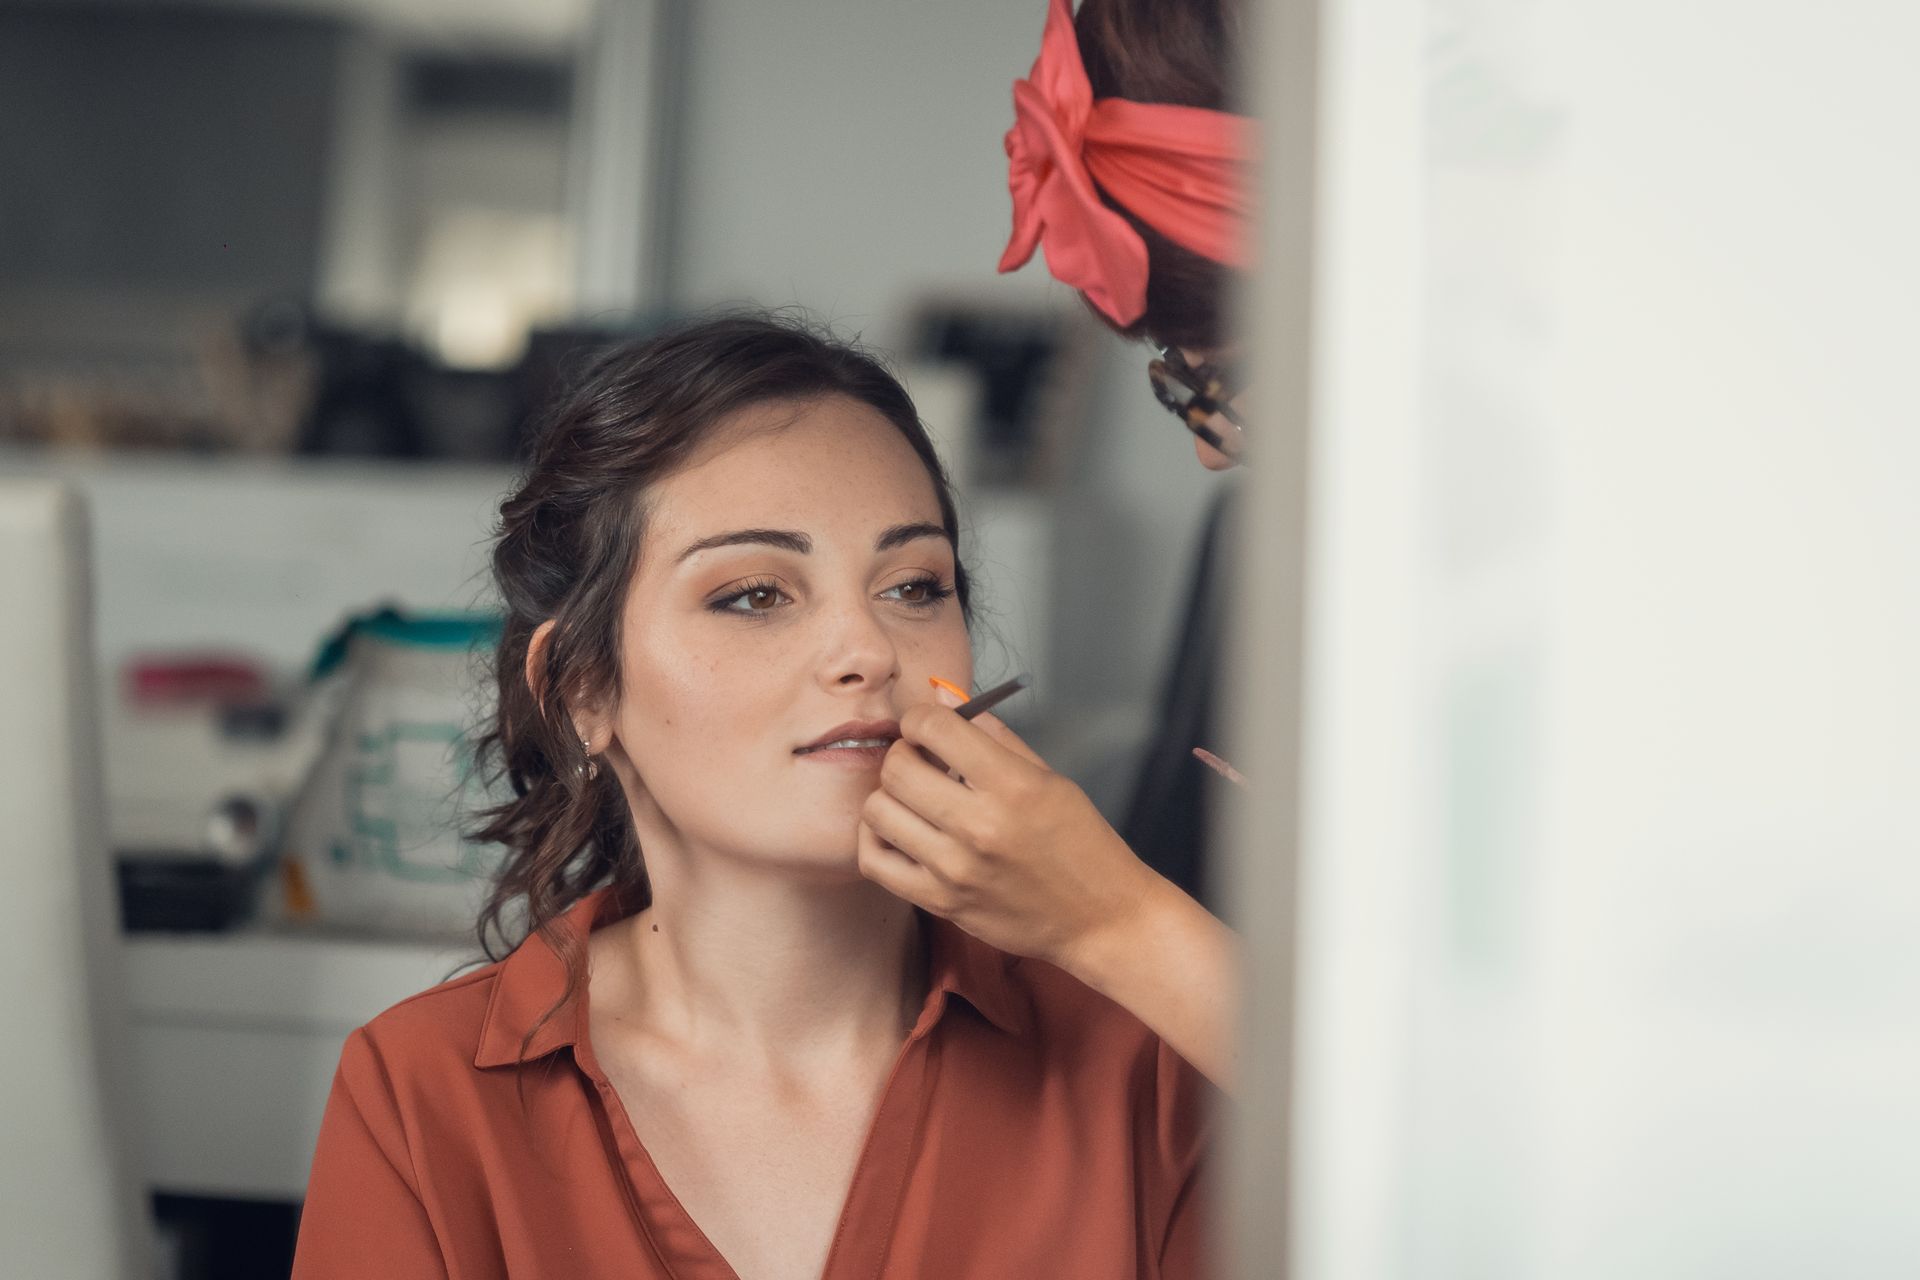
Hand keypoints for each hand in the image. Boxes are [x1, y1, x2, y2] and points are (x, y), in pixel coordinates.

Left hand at [856, 690, 1161, 973]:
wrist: (1100, 918)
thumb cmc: (1080, 844)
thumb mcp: (1049, 778)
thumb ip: (992, 735)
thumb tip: (941, 694)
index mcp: (1014, 786)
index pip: (935, 728)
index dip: (921, 717)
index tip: (927, 725)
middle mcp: (981, 827)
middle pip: (897, 767)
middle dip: (904, 752)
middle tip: (922, 759)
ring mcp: (956, 870)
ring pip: (878, 810)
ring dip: (889, 794)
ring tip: (915, 797)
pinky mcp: (940, 903)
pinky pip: (874, 860)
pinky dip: (876, 837)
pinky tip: (900, 829)